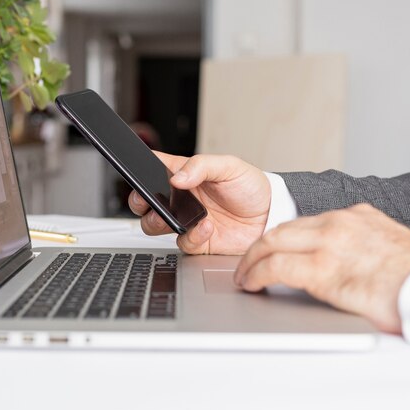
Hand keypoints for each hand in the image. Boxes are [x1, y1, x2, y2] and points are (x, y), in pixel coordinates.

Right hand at [128, 152, 270, 254]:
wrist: (271, 216)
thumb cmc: (251, 187)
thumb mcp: (229, 166)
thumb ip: (201, 166)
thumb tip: (177, 177)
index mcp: (185, 174)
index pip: (154, 168)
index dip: (141, 169)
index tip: (140, 172)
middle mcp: (181, 198)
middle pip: (145, 200)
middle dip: (139, 201)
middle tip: (147, 200)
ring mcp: (187, 220)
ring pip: (154, 224)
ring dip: (159, 221)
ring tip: (176, 218)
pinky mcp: (197, 241)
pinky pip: (182, 243)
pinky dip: (192, 236)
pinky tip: (207, 227)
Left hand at [234, 203, 409, 332]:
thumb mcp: (387, 246)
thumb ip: (361, 244)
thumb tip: (346, 258)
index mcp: (355, 217)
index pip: (304, 223)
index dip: (282, 238)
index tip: (271, 249)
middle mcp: (339, 223)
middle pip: (282, 228)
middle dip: (260, 246)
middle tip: (248, 262)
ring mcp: (329, 243)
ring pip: (272, 242)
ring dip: (252, 259)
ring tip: (244, 275)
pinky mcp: (323, 269)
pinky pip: (274, 267)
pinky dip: (256, 274)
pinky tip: (251, 284)